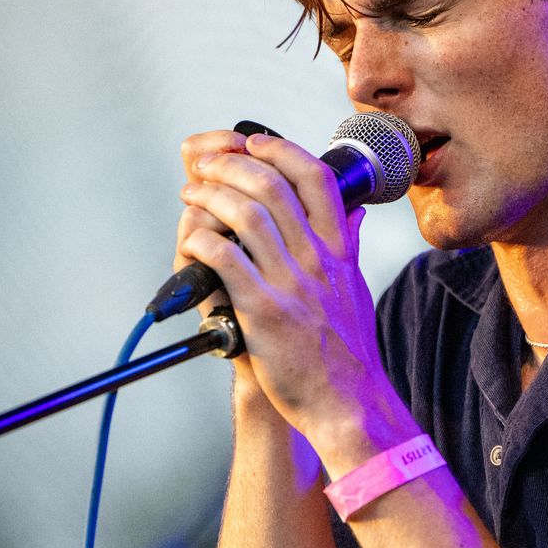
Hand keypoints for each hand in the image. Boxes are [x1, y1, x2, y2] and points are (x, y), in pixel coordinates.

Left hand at [177, 131, 390, 448]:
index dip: (280, 150)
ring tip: (191, 195)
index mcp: (339, 250)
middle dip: (228, 165)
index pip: (316, 176)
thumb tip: (355, 212)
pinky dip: (201, 239)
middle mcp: (317, 260)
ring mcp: (290, 284)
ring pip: (245, 213)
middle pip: (271, 185)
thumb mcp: (356, 287)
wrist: (347, 403)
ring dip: (209, 195)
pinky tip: (192, 239)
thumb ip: (350, 245)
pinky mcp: (263, 312)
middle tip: (205, 168)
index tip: (253, 144)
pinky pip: (225, 259)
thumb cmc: (347, 352)